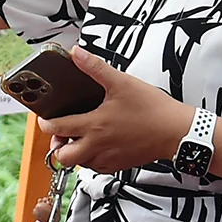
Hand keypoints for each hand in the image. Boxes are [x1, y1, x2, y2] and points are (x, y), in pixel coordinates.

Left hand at [40, 48, 189, 174]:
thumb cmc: (152, 109)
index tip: (45, 119)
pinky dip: (91, 159)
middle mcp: (97, 146)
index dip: (45, 125)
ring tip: (79, 138)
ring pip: (79, 164)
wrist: (176, 132)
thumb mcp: (122, 82)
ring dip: (74, 153)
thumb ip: (95, 68)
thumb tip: (77, 53)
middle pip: (63, 157)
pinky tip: (98, 145)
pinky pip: (96, 168)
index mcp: (94, 125)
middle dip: (57, 146)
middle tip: (61, 134)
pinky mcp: (119, 165)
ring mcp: (108, 158)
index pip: (57, 129)